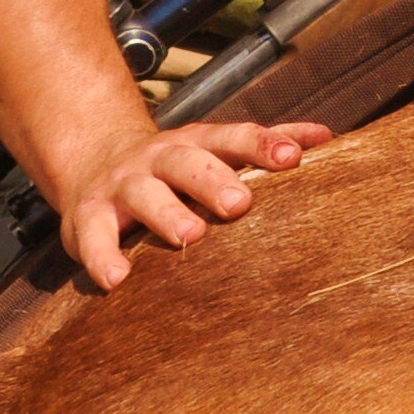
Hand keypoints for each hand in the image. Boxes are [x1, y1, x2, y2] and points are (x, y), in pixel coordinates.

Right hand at [50, 118, 333, 289]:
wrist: (95, 161)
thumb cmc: (176, 166)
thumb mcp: (215, 148)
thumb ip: (264, 144)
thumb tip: (326, 136)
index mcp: (197, 144)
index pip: (232, 138)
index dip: (261, 145)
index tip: (293, 157)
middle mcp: (159, 159)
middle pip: (187, 162)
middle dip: (213, 180)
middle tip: (240, 203)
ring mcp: (123, 185)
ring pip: (143, 194)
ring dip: (166, 214)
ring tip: (190, 237)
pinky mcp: (88, 216)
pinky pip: (92, 235)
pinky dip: (101, 256)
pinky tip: (117, 278)